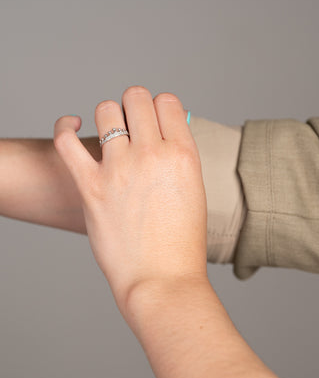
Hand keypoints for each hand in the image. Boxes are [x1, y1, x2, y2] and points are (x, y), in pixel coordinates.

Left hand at [53, 87, 207, 317]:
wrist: (162, 280)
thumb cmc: (182, 243)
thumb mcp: (194, 193)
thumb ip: (178, 160)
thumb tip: (161, 135)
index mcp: (184, 155)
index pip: (168, 102)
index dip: (161, 107)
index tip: (157, 120)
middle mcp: (152, 155)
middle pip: (136, 97)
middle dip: (135, 105)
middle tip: (135, 123)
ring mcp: (119, 169)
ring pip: (105, 110)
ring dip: (109, 116)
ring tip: (111, 132)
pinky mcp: (90, 186)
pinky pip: (66, 139)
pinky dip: (66, 126)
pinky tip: (73, 126)